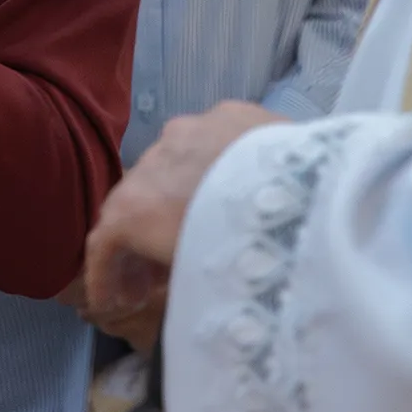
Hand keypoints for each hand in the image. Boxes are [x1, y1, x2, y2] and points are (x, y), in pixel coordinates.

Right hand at [82, 104, 285, 334]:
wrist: (307, 197)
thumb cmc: (242, 256)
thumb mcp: (193, 283)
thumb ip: (168, 278)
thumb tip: (164, 283)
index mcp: (134, 207)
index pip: (104, 240)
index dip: (106, 272)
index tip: (113, 300)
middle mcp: (152, 158)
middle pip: (140, 196)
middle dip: (144, 229)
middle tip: (160, 262)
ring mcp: (191, 128)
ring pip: (175, 161)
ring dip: (180, 190)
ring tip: (204, 216)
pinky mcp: (230, 111)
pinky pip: (212, 140)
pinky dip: (216, 164)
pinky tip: (239, 181)